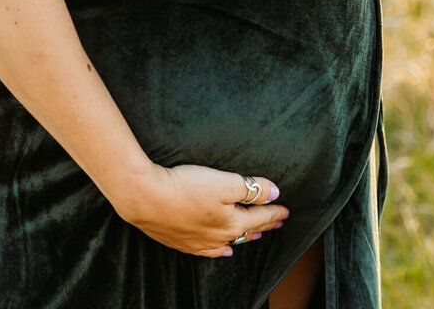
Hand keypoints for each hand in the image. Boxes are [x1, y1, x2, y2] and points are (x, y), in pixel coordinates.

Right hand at [113, 163, 288, 257]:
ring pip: (230, 242)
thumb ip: (250, 188)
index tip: (286, 210)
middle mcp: (219, 237)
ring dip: (245, 237)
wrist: (146, 198)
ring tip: (257, 235)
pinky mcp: (182, 242)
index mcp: (232, 222)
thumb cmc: (185, 186)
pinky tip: (223, 251)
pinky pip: (209, 251)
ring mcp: (199, 242)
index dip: (274, 211)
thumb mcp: (224, 182)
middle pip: (247, 230)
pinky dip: (220, 251)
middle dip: (264, 224)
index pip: (259, 216)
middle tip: (277, 221)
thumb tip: (274, 193)